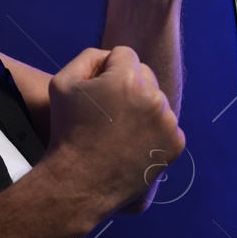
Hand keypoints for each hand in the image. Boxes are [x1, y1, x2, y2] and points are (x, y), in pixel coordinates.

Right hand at [42, 46, 185, 224]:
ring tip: (118, 129)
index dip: (107, 70)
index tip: (96, 92)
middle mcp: (153, 98)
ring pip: (156, 100)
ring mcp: (167, 123)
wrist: (79, 182)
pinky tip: (131, 143)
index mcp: (127, 79)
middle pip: (145, 74)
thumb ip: (89, 58)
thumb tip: (111, 57)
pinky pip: (166, 125)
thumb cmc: (67, 131)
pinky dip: (152, 131)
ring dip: (141, 108)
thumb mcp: (62, 82)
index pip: (124, 55)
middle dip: (128, 85)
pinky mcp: (174, 144)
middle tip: (107, 112)